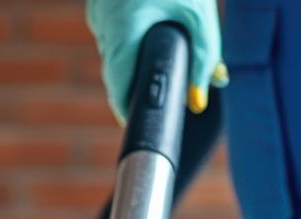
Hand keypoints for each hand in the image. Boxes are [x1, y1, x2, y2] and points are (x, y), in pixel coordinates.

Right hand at [85, 0, 226, 120]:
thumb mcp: (200, 16)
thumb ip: (203, 60)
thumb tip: (199, 101)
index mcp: (125, 29)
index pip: (118, 87)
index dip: (129, 110)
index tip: (141, 124)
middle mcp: (104, 23)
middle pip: (117, 72)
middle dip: (140, 85)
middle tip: (167, 98)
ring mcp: (97, 11)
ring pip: (115, 52)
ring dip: (137, 60)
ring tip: (163, 57)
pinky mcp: (99, 2)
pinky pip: (113, 32)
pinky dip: (132, 39)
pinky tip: (151, 28)